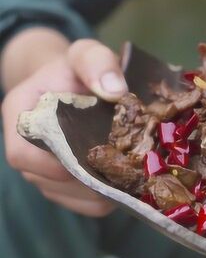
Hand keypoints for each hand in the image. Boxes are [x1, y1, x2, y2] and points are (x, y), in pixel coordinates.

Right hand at [2, 37, 127, 216]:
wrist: (78, 81)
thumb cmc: (78, 69)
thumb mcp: (86, 52)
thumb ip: (97, 62)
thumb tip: (115, 91)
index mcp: (20, 118)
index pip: (22, 155)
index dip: (53, 164)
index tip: (90, 157)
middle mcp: (28, 151)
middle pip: (52, 184)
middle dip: (91, 181)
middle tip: (128, 168)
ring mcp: (48, 173)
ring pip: (76, 199)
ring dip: (106, 191)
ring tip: (134, 171)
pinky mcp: (71, 186)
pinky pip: (90, 205)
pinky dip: (113, 197)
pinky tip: (132, 179)